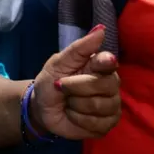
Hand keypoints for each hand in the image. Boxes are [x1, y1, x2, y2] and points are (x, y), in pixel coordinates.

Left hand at [30, 25, 120, 139]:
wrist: (42, 107)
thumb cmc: (52, 81)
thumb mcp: (59, 62)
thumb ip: (80, 48)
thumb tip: (101, 29)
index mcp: (100, 65)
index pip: (109, 62)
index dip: (104, 62)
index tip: (98, 63)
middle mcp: (110, 84)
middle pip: (104, 85)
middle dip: (75, 87)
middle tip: (61, 86)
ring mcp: (111, 106)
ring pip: (100, 106)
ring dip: (75, 104)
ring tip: (68, 102)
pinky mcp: (107, 124)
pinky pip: (96, 123)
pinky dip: (77, 119)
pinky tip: (72, 114)